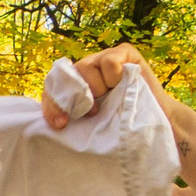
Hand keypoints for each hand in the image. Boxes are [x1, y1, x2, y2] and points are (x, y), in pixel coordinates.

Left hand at [41, 44, 195, 195]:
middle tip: (91, 114)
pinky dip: (113, 75)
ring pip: (85, 67)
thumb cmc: (123, 136)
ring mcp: (103, 60)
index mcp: (74, 93)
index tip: (60, 125)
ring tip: (111, 102)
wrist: (160, 129)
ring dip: (97, 89)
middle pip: (64, 76)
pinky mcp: (124, 53)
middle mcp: (85, 74)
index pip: (51, 90)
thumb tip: (35, 142)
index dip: (52, 106)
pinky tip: (122, 86)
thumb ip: (70, 126)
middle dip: (75, 98)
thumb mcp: (91, 134)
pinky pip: (108, 61)